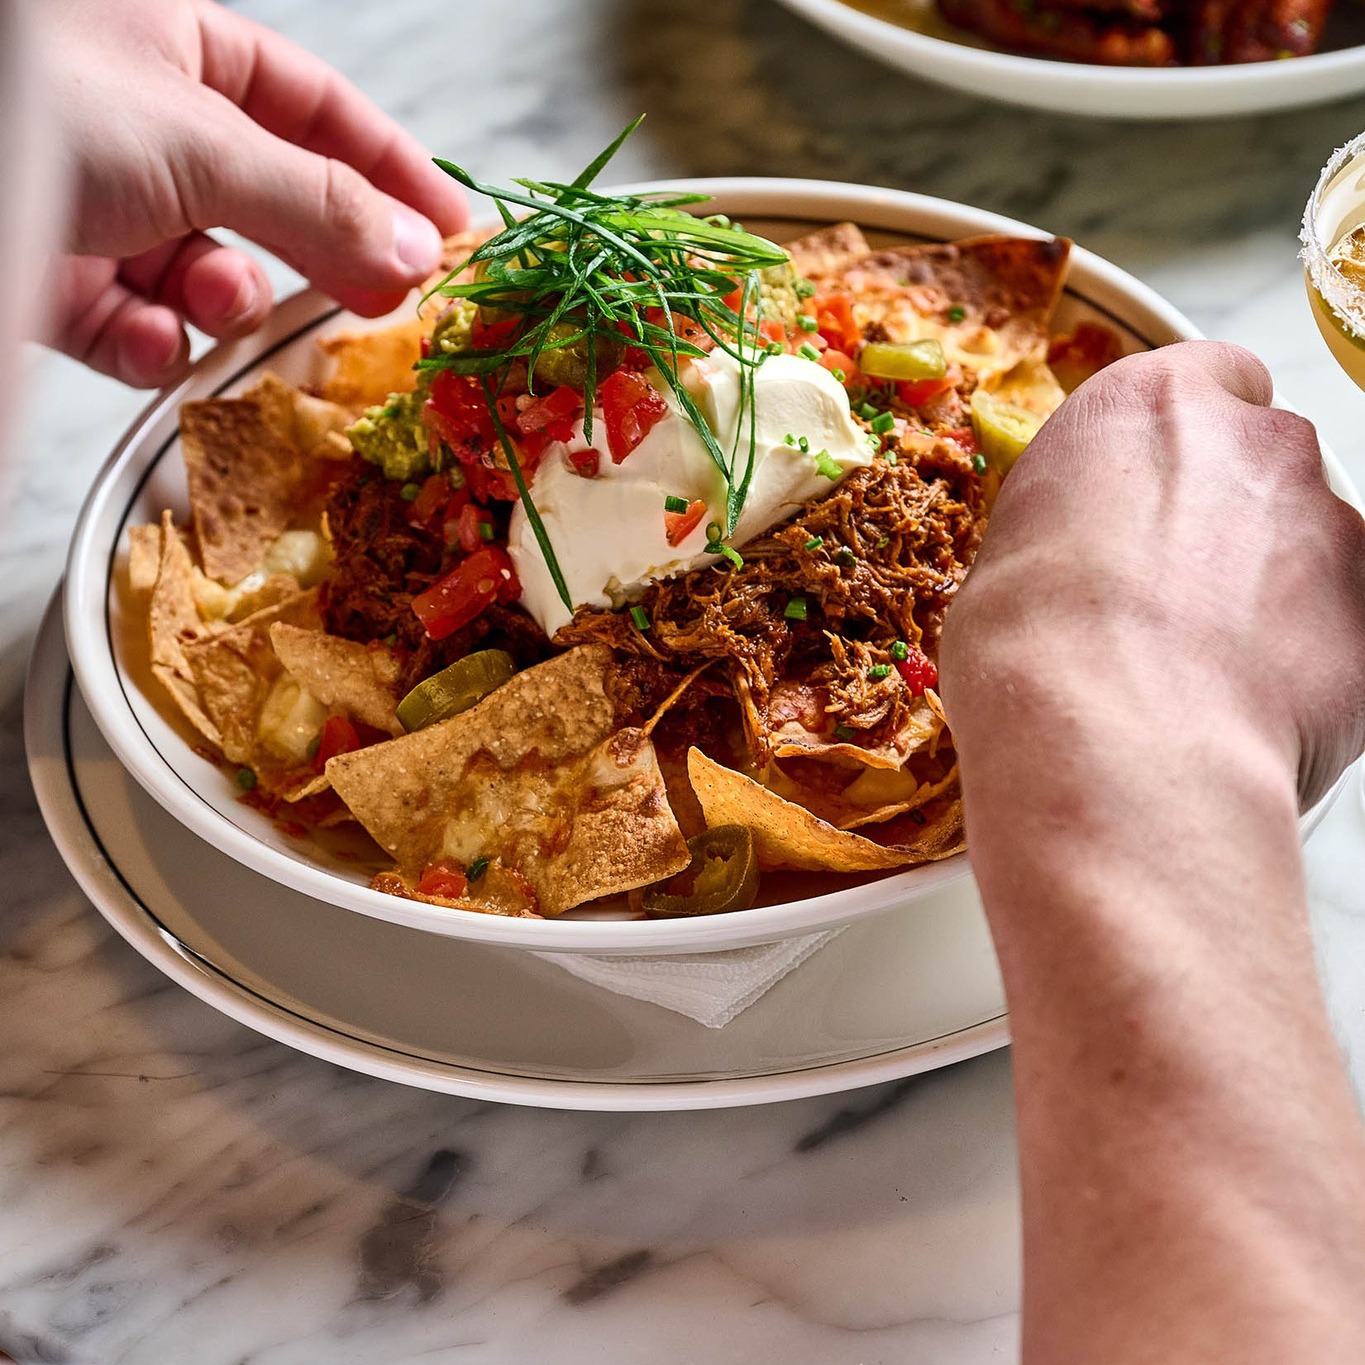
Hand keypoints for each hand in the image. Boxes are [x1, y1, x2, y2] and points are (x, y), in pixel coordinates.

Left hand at [35, 0, 467, 386]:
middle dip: (319, 256)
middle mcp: (144, 126)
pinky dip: (150, 344)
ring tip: (217, 305)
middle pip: (272, 202)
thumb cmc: (31, 104)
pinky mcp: (57, 282)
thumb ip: (320, 204)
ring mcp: (101, 207)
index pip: (318, 111)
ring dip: (222, 304)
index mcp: (178, 47)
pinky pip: (136, 327)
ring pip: (206, 276)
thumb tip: (419, 252)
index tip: (455, 233)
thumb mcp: (199, 140)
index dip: (394, 170)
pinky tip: (149, 339)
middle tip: (381, 305)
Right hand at [943, 339, 1364, 812]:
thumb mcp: (1008, 558)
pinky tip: (1244, 711)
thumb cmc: (1031, 648)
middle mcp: (1256, 442)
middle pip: (1262, 464)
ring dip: (1270, 594)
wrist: (1111, 743)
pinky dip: (1306, 659)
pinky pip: (1341, 626)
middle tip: (1168, 599)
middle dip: (1228, 520)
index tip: (1155, 493)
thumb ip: (1076, 529)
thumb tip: (1085, 570)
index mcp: (1151, 403)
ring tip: (1202, 674)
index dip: (1184, 443)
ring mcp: (1332, 524)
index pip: (1205, 381)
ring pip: (1308, 549)